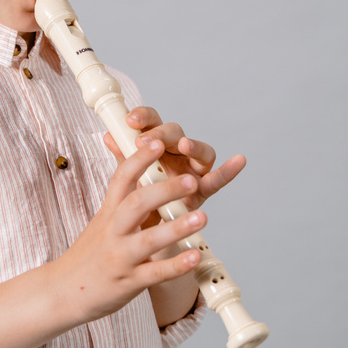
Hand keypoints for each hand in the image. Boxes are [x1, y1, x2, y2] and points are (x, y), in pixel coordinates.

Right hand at [53, 137, 208, 322]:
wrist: (62, 291)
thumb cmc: (88, 254)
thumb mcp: (101, 221)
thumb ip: (119, 197)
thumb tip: (124, 167)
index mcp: (108, 212)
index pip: (122, 178)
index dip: (139, 159)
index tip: (157, 142)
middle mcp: (113, 231)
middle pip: (137, 204)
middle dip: (166, 190)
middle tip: (191, 180)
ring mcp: (120, 257)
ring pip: (148, 239)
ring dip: (177, 227)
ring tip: (202, 217)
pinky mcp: (128, 282)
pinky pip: (155, 273)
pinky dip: (176, 265)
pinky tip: (194, 257)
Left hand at [103, 106, 245, 225]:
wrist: (144, 229)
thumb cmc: (138, 197)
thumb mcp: (128, 178)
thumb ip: (124, 157)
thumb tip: (108, 136)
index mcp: (154, 144)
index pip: (151, 122)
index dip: (143, 117)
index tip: (130, 120)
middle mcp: (176, 152)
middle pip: (173, 133)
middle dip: (159, 134)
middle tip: (144, 141)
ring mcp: (192, 168)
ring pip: (198, 150)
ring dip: (191, 145)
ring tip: (182, 145)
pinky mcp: (203, 188)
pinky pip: (217, 179)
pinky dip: (229, 170)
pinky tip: (239, 160)